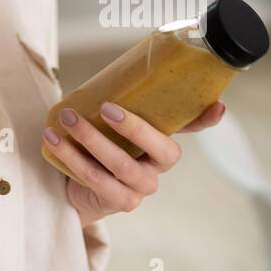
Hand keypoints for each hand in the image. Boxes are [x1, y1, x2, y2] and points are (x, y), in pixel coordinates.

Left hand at [43, 100, 226, 226]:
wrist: (78, 188)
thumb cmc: (100, 147)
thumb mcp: (113, 124)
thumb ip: (125, 104)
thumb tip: (136, 69)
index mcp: (162, 144)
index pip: (190, 128)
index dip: (204, 119)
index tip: (217, 106)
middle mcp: (157, 169)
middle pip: (159, 150)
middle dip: (134, 127)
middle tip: (105, 106)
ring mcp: (140, 189)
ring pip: (120, 165)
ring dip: (91, 139)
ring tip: (66, 118)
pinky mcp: (118, 202)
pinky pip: (95, 179)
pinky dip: (71, 156)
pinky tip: (53, 139)